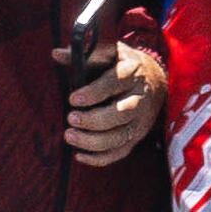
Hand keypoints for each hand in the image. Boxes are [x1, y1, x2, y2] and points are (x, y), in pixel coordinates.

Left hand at [64, 44, 163, 165]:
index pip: (116, 82)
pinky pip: (119, 153)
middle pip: (121, 113)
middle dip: (94, 120)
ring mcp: (139, 120)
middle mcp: (140, 97)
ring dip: (93, 141)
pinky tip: (78, 155)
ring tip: (69, 136)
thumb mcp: (108, 52)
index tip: (73, 99)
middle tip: (70, 119)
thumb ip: (83, 54)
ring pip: (120, 136)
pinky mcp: (136, 137)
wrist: (154, 80)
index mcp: (132, 71)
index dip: (95, 92)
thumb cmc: (121, 65)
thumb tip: (56, 54)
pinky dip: (99, 158)